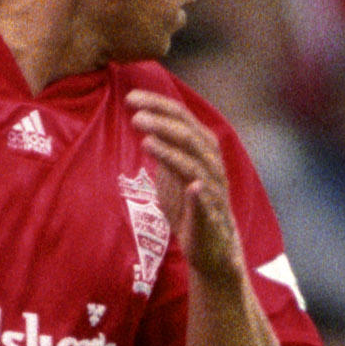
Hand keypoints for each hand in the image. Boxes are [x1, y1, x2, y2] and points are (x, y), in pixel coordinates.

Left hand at [128, 87, 246, 282]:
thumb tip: (143, 118)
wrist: (211, 247)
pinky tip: (192, 186)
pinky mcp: (210, 217)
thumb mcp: (173, 170)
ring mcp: (212, 190)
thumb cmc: (189, 205)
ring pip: (194, 165)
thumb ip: (164, 146)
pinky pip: (207, 203)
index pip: (182, 117)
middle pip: (188, 135)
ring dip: (171, 152)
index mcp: (202, 148)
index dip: (158, 105)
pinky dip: (200, 194)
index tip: (132, 98)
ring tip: (146, 140)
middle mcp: (211, 163)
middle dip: (161, 122)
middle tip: (135, 114)